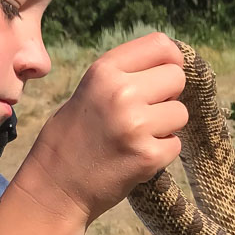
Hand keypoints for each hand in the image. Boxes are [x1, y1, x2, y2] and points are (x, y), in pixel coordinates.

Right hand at [18, 32, 187, 225]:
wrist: (54, 188)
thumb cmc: (70, 140)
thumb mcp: (88, 92)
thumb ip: (123, 77)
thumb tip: (170, 66)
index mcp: (104, 71)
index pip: (161, 45)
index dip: (171, 60)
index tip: (165, 76)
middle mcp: (121, 92)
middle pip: (176, 77)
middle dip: (168, 96)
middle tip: (145, 114)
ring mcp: (136, 125)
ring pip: (180, 113)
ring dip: (166, 127)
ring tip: (137, 138)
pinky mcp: (148, 156)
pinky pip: (175, 145)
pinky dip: (161, 153)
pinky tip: (135, 158)